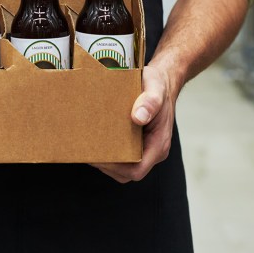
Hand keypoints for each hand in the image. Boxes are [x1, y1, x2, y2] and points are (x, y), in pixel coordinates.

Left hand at [92, 63, 176, 182]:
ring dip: (107, 161)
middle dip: (108, 166)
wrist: (164, 80)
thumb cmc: (159, 85)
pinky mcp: (139, 141)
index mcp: (159, 143)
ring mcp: (146, 146)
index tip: (99, 157)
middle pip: (128, 172)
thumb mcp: (155, 88)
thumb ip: (150, 102)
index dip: (116, 168)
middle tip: (89, 152)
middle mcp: (153, 149)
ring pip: (124, 166)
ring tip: (89, 148)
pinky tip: (96, 141)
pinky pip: (124, 154)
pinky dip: (110, 152)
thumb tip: (138, 117)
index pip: (137, 169)